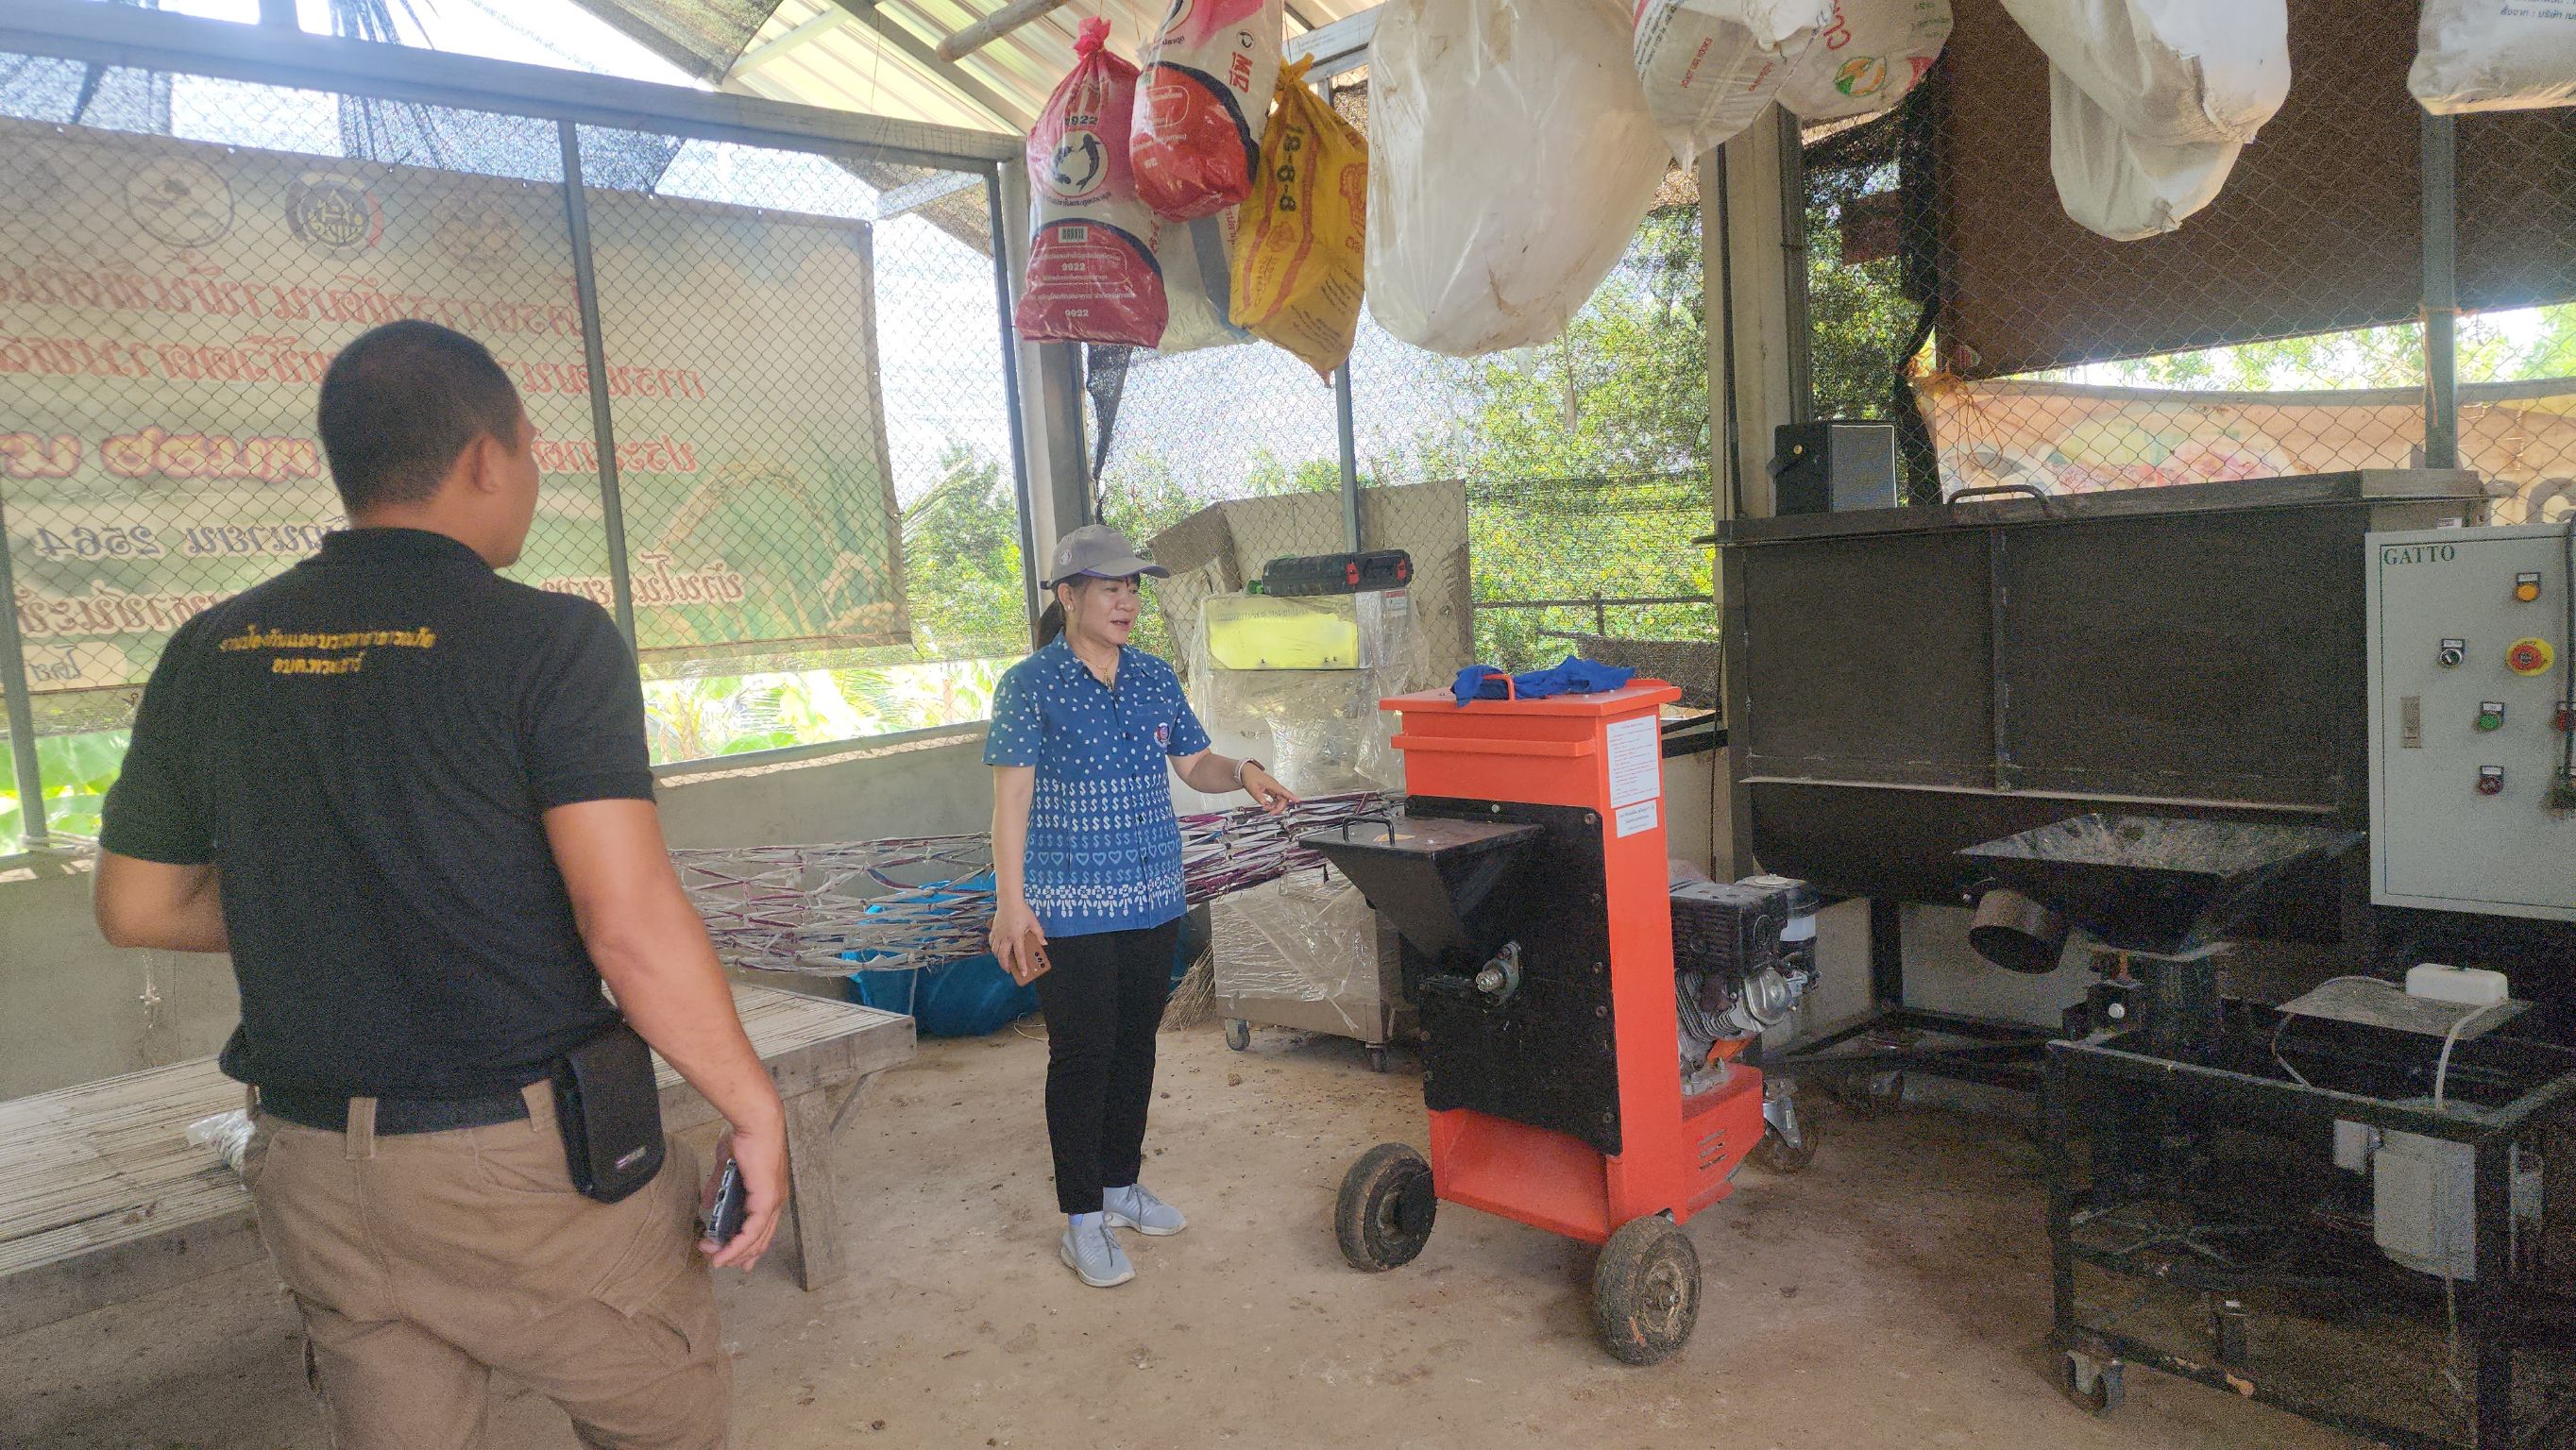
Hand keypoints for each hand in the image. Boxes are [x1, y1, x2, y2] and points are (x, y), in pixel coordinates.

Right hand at [701, 1122, 785, 1271]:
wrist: (755, 1123)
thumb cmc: (743, 1139)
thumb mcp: (727, 1167)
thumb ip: (718, 1187)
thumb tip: (707, 1204)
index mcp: (768, 1193)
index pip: (762, 1229)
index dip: (748, 1247)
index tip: (733, 1259)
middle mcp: (775, 1202)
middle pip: (760, 1240)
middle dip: (737, 1255)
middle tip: (717, 1260)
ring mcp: (773, 1203)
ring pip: (756, 1240)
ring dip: (732, 1252)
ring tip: (712, 1257)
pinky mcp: (766, 1201)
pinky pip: (752, 1232)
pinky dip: (736, 1246)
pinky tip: (723, 1255)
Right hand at [991, 894, 1046, 984]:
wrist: (1009, 900)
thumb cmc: (1022, 911)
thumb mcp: (1034, 922)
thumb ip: (1039, 934)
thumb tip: (1044, 944)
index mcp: (1017, 936)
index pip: (1019, 955)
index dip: (1022, 965)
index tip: (1023, 973)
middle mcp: (1006, 937)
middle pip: (1003, 956)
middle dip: (1005, 966)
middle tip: (1010, 971)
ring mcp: (998, 934)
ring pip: (995, 951)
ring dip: (999, 958)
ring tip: (1003, 962)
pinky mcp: (993, 930)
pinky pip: (991, 942)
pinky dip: (993, 948)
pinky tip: (997, 950)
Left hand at [1243, 764, 1297, 814]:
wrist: (1248, 771)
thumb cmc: (1250, 776)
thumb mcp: (1252, 788)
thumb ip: (1258, 796)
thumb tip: (1264, 803)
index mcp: (1272, 784)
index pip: (1284, 791)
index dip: (1291, 796)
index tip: (1297, 800)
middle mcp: (1275, 786)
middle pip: (1283, 798)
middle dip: (1279, 807)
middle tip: (1271, 813)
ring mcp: (1274, 788)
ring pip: (1280, 800)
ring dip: (1275, 807)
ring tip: (1267, 809)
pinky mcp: (1271, 790)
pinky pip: (1275, 799)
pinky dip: (1272, 804)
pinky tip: (1267, 805)